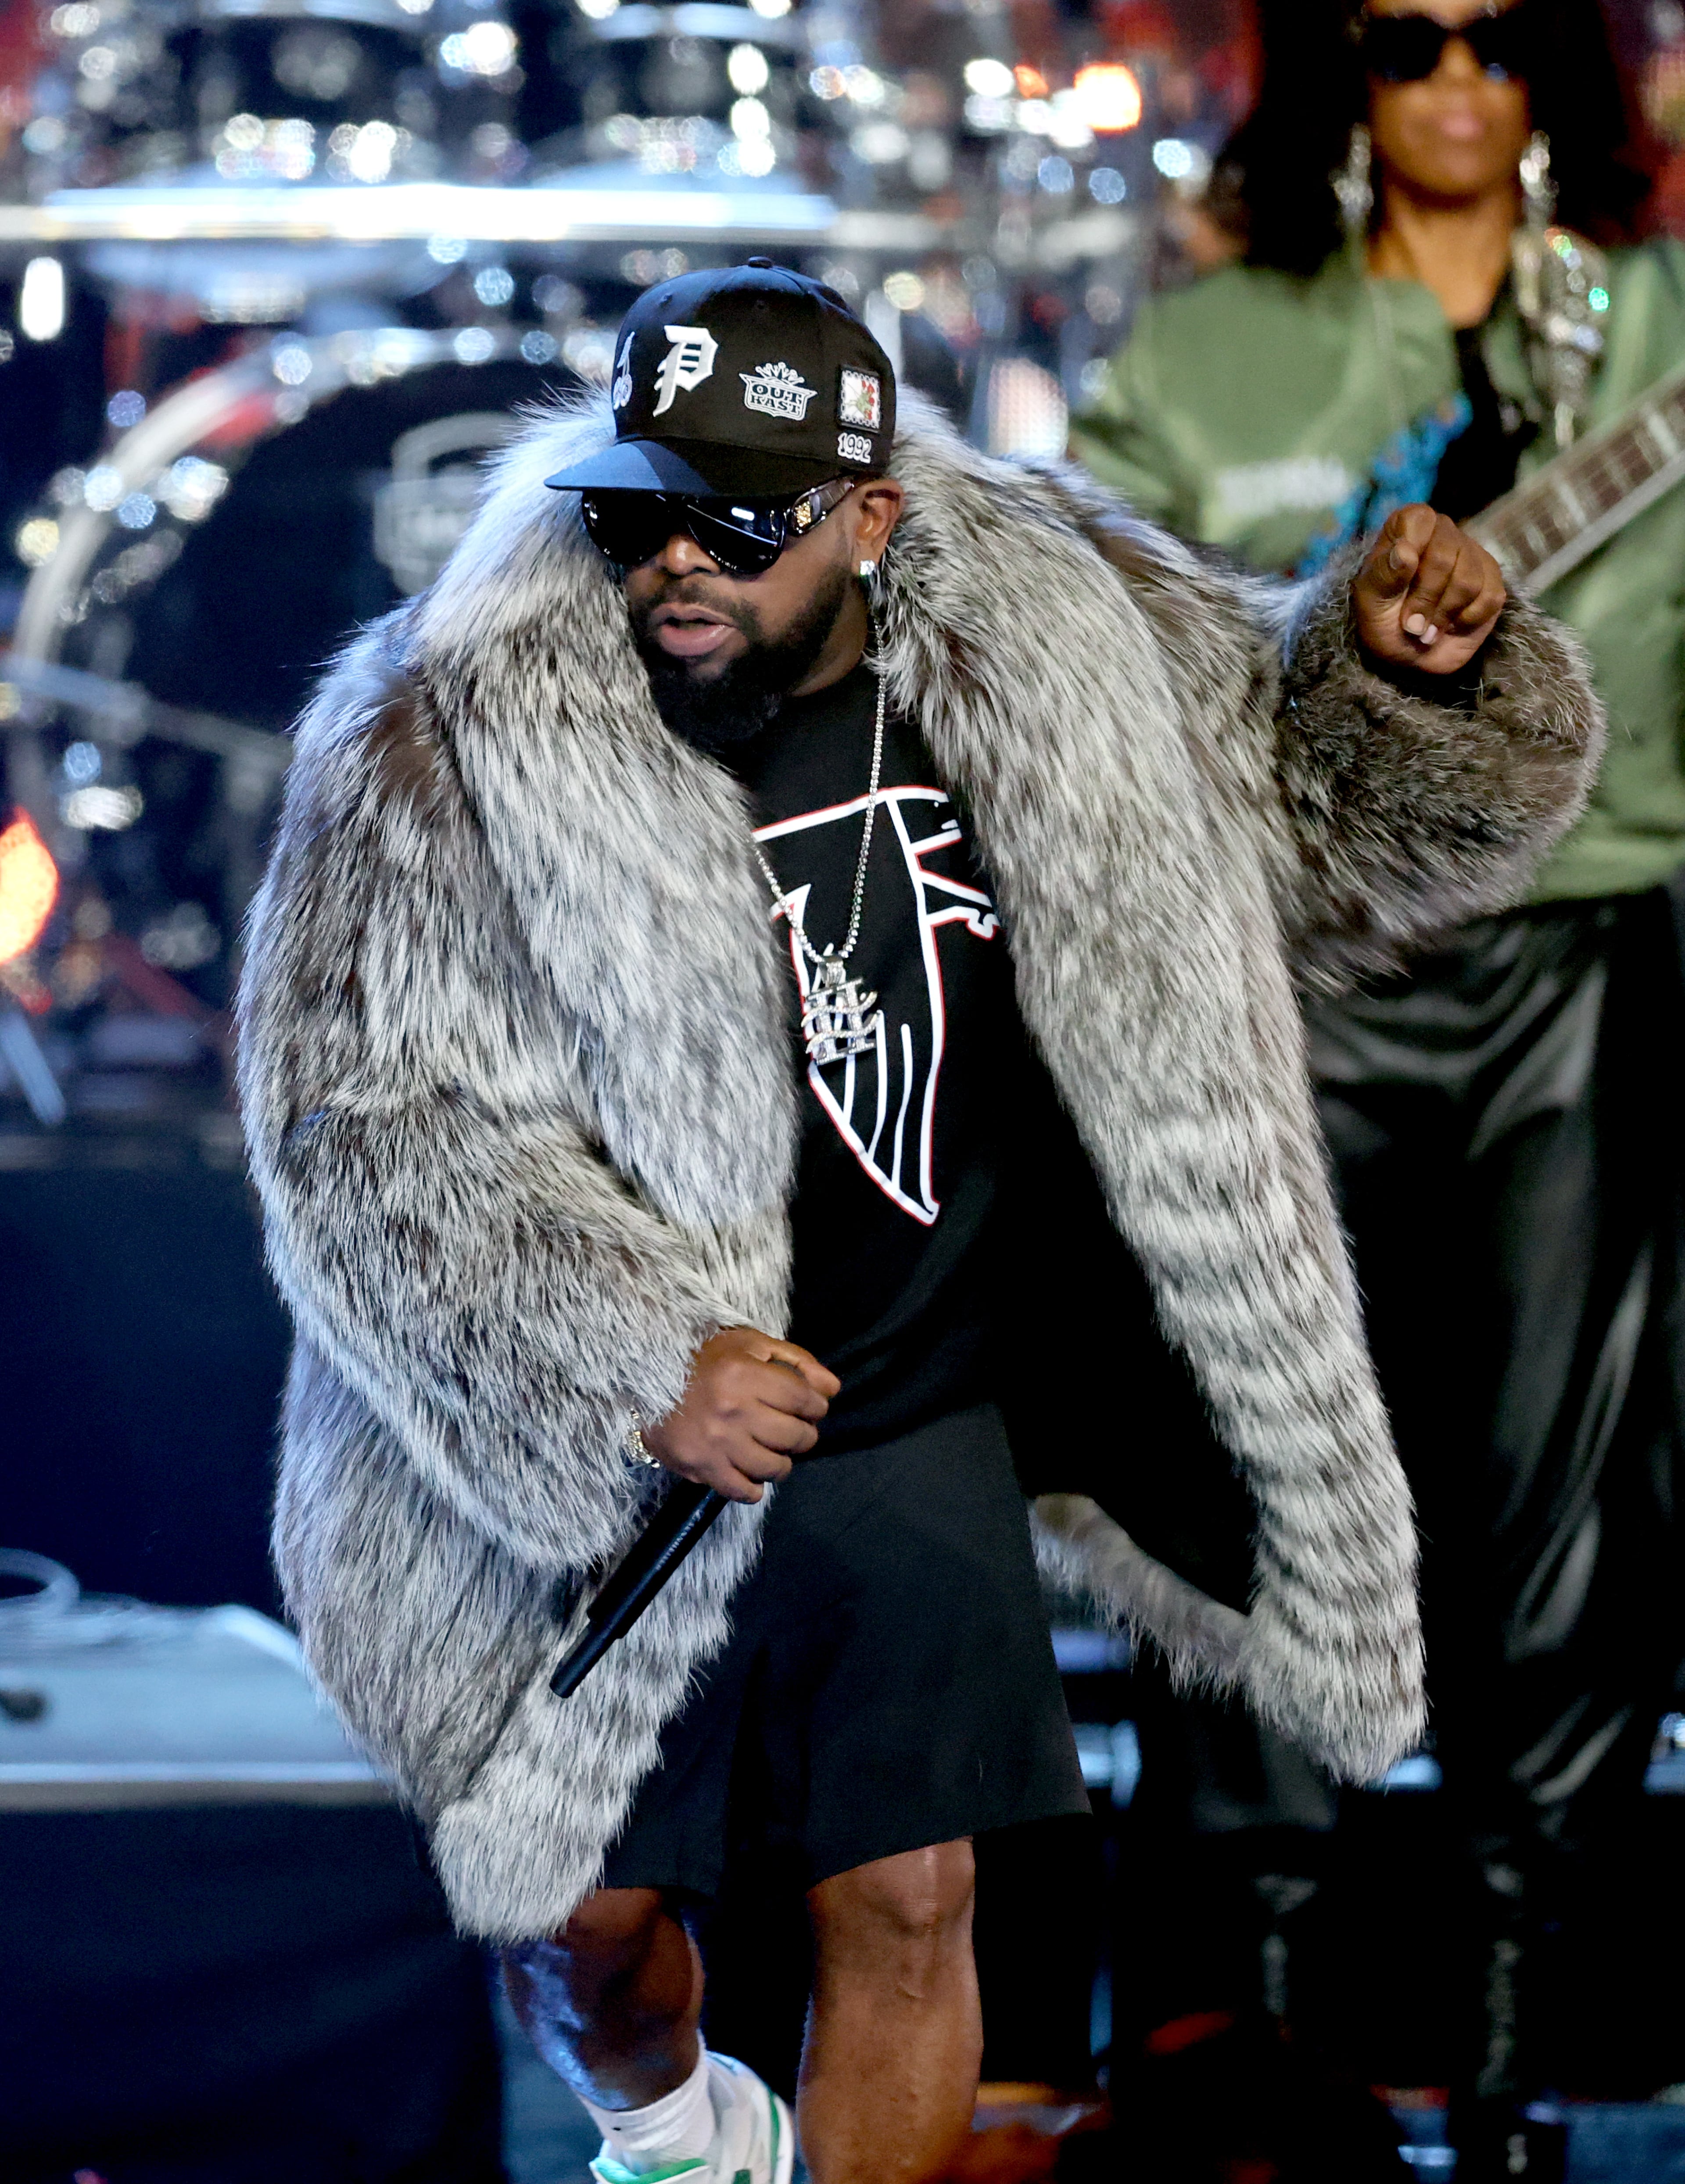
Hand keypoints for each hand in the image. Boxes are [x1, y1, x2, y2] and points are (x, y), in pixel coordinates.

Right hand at [641, 1326, 839, 1502]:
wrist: (647, 1379)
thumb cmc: (703, 1358)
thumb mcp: (749, 1344)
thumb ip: (795, 1361)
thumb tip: (833, 1388)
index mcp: (744, 1375)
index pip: (803, 1400)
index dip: (816, 1406)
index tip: (811, 1408)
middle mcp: (733, 1411)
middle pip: (795, 1436)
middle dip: (804, 1434)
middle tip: (794, 1430)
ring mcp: (717, 1443)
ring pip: (774, 1468)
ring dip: (782, 1462)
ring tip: (774, 1451)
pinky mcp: (701, 1467)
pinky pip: (742, 1491)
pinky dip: (754, 1488)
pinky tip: (752, 1474)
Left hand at [1352, 504, 1505, 676]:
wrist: (1409, 659)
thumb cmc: (1384, 625)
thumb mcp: (1370, 605)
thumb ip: (1383, 576)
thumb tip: (1404, 550)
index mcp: (1407, 527)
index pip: (1418, 519)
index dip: (1412, 550)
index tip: (1399, 583)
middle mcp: (1443, 533)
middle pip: (1445, 556)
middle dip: (1425, 599)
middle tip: (1411, 624)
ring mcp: (1471, 554)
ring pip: (1469, 581)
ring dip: (1444, 614)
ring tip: (1428, 628)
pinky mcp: (1492, 580)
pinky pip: (1489, 598)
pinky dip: (1466, 620)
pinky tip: (1452, 624)